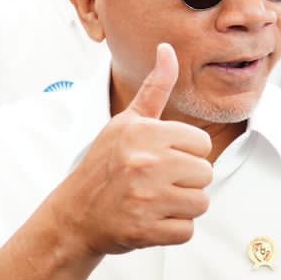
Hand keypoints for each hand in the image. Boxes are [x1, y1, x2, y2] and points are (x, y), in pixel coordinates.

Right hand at [56, 43, 212, 256]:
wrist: (74, 214)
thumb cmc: (104, 165)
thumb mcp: (126, 121)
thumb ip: (155, 87)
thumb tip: (168, 48)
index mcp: (144, 133)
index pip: (201, 144)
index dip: (187, 154)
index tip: (162, 159)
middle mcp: (145, 163)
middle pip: (205, 175)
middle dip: (187, 182)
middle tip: (158, 183)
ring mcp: (145, 198)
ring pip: (200, 204)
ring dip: (182, 207)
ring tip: (155, 201)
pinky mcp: (146, 230)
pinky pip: (187, 231)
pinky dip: (172, 230)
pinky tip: (151, 219)